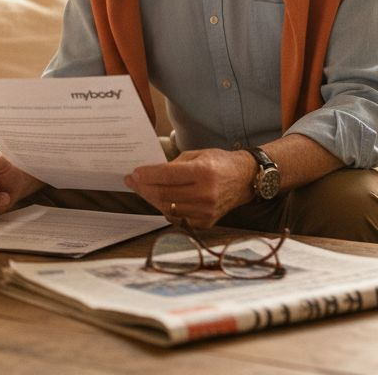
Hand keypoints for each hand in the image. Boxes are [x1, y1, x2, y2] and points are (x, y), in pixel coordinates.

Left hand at [124, 148, 255, 229]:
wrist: (245, 179)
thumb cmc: (220, 163)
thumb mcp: (198, 155)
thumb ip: (174, 165)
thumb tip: (150, 174)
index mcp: (203, 172)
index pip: (166, 175)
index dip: (147, 175)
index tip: (135, 173)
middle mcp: (205, 193)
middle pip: (164, 194)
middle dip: (144, 188)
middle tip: (133, 182)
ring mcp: (206, 211)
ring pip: (168, 208)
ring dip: (152, 199)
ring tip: (144, 190)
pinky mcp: (207, 222)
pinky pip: (178, 218)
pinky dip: (166, 210)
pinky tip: (160, 200)